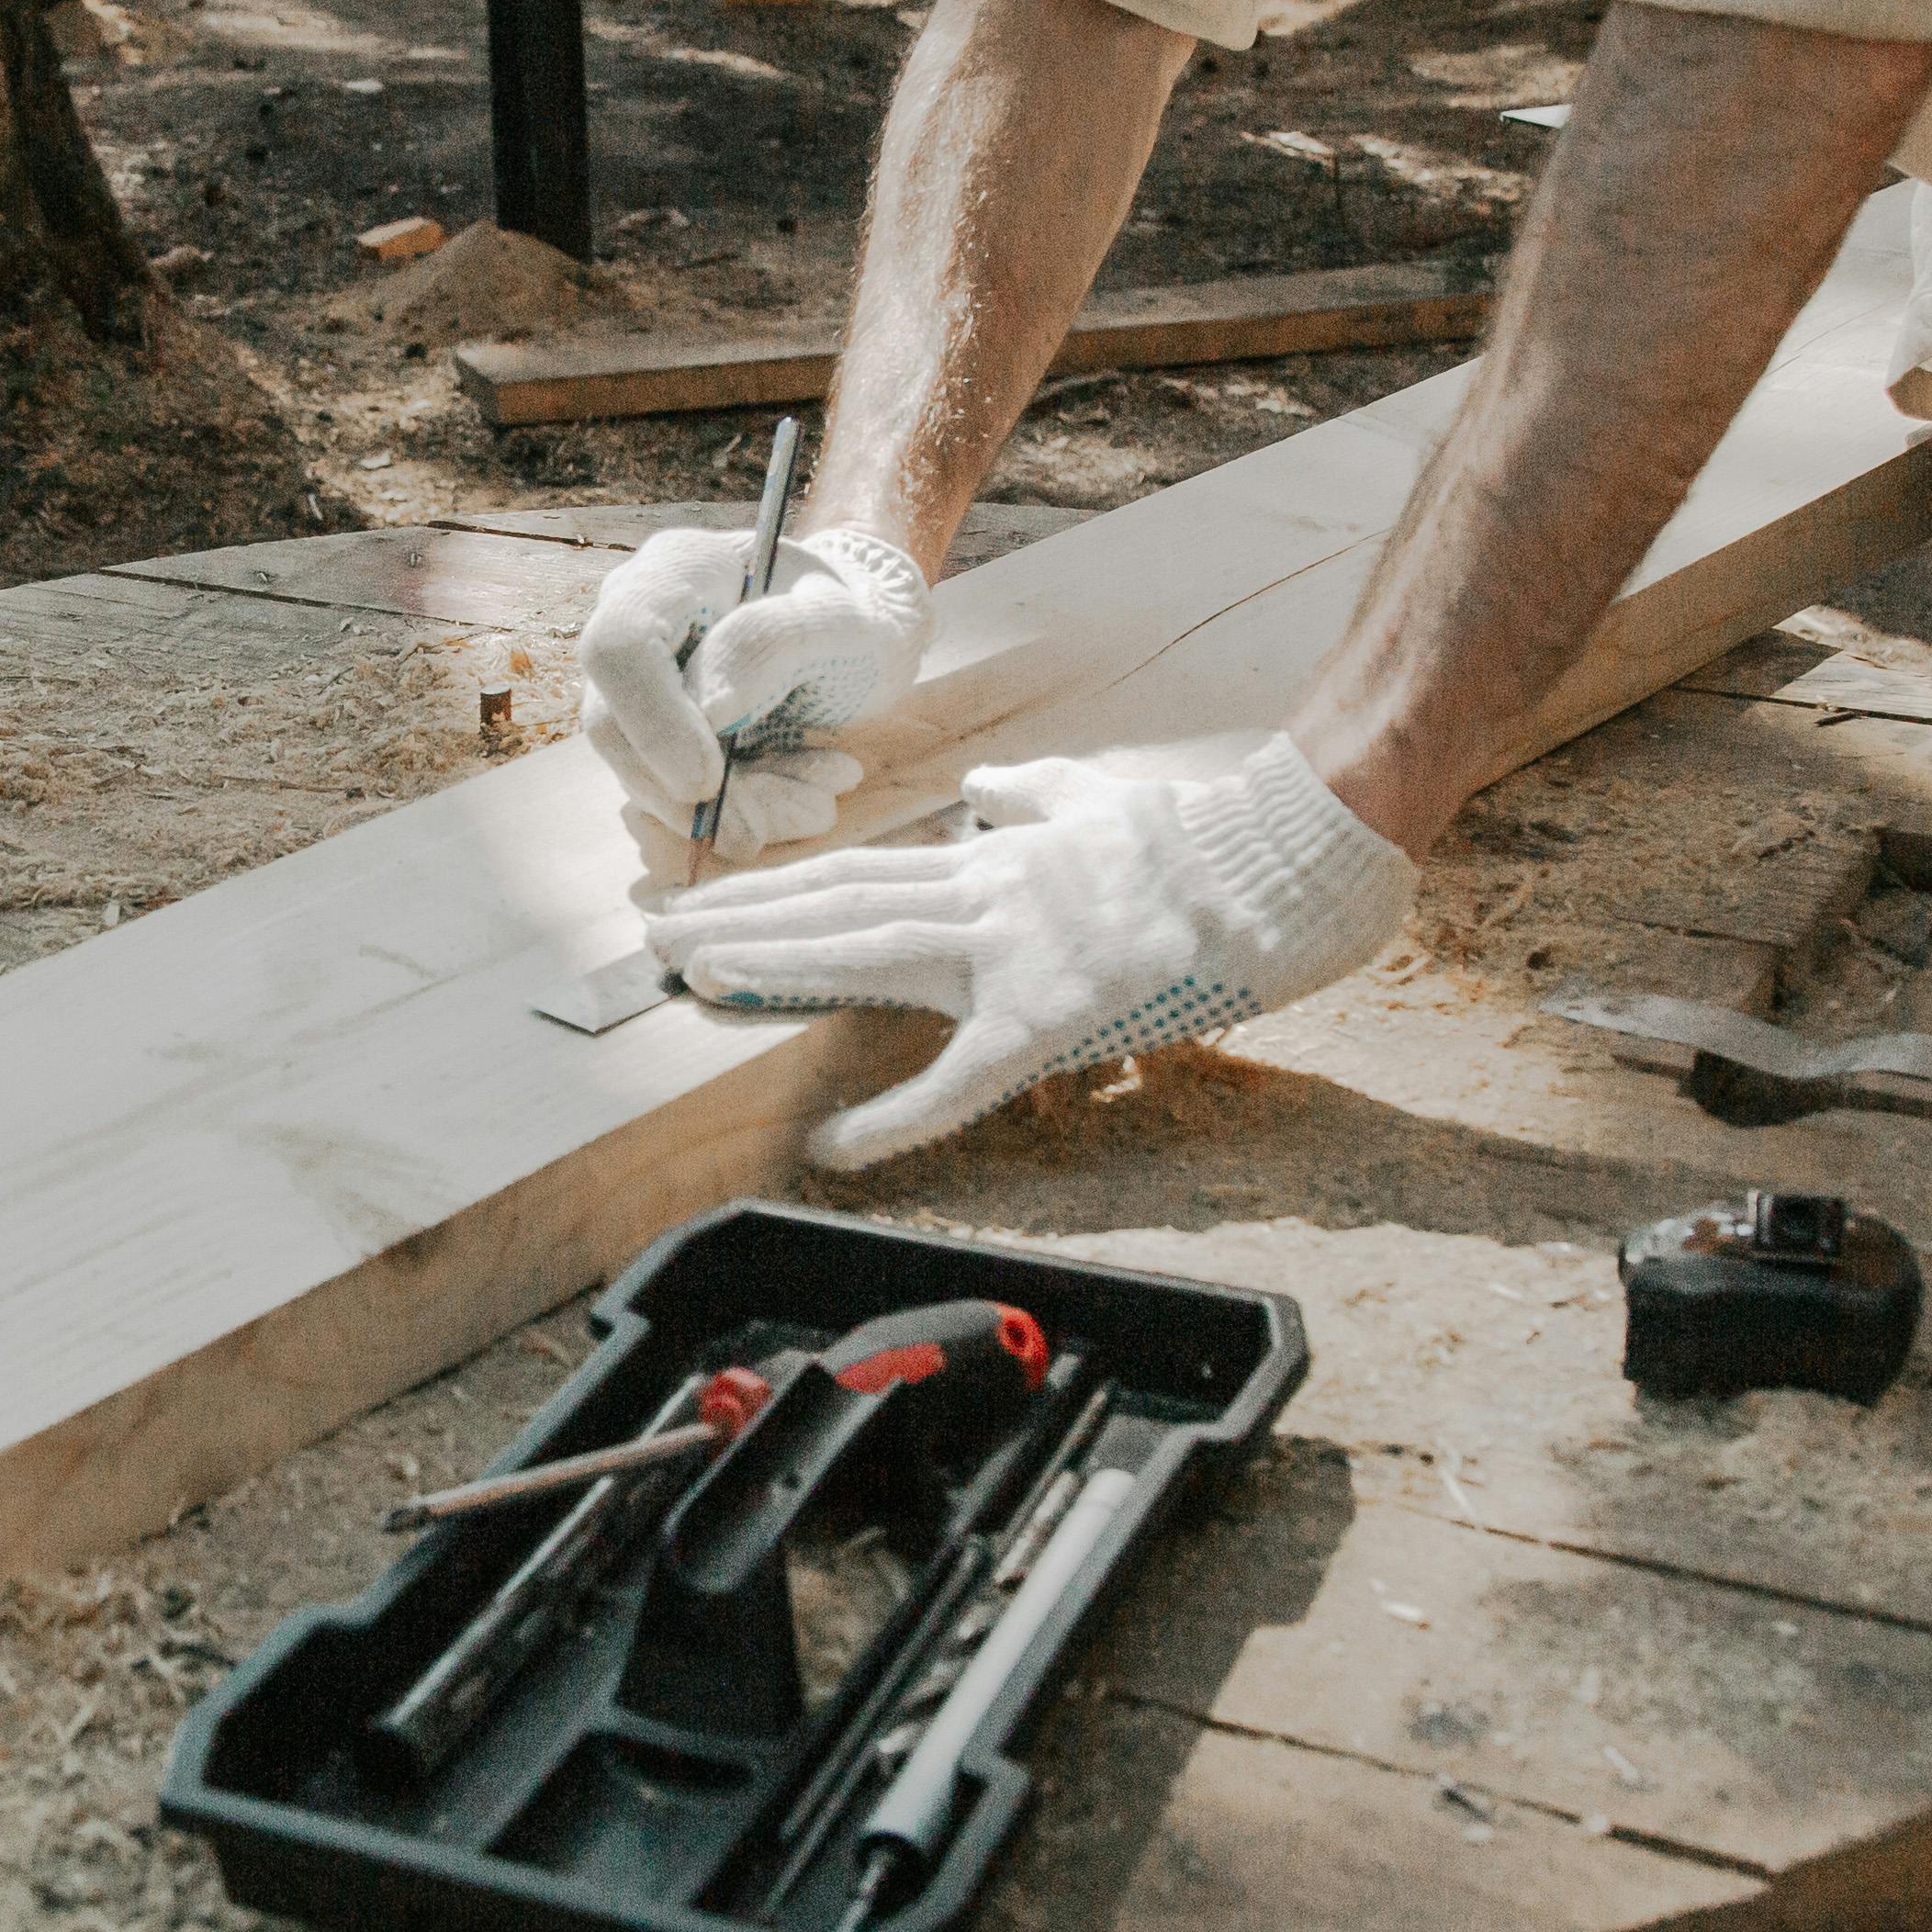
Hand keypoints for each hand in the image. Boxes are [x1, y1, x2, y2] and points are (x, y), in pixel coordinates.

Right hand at [578, 523, 931, 862]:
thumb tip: (707, 710)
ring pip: (640, 771)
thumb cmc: (853, 617)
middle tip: (781, 819)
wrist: (857, 639)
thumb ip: (776, 643)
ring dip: (733, 808)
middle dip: (691, 791)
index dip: (652, 722)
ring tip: (819, 802)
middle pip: (611, 722)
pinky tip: (806, 795)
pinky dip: (740, 812)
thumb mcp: (843, 621)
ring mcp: (635, 677)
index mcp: (678, 567)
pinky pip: (671, 793)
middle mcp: (637, 618)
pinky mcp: (651, 733)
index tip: (707, 783)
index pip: (621, 644)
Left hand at [645, 737, 1417, 1169]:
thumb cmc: (1205, 840)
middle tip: (653, 936)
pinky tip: (837, 1145)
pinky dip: (896, 1115)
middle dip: (740, 922)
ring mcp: (1014, 951)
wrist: (1278, 858)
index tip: (705, 900)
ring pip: (868, 953)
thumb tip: (987, 786)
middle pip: (837, 905)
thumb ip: (1034, 794)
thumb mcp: (1102, 796)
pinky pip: (961, 1077)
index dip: (775, 889)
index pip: (860, 872)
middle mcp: (985, 896)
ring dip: (774, 968)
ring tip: (692, 981)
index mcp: (994, 858)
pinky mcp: (1054, 1013)